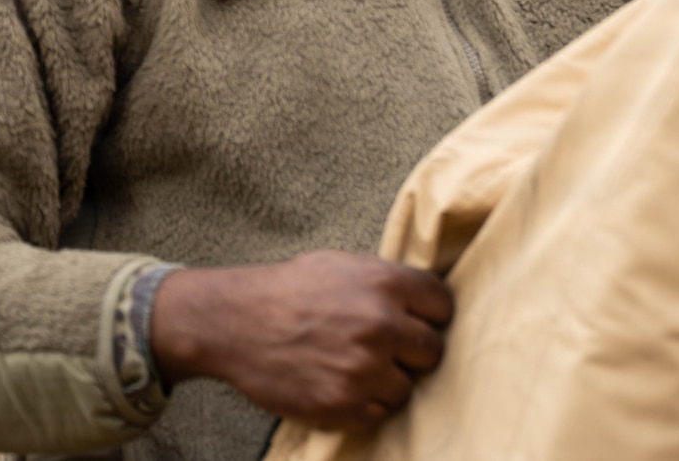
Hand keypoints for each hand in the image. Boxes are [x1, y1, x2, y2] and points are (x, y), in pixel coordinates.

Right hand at [149, 250, 452, 430]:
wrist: (235, 322)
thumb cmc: (289, 290)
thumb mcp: (344, 265)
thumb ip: (387, 281)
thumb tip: (422, 299)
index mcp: (386, 283)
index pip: (443, 306)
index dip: (430, 315)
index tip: (418, 321)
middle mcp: (381, 324)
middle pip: (432, 351)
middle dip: (413, 351)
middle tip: (388, 349)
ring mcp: (363, 368)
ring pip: (407, 387)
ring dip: (389, 381)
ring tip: (358, 368)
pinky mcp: (342, 403)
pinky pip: (379, 414)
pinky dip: (366, 405)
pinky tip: (345, 386)